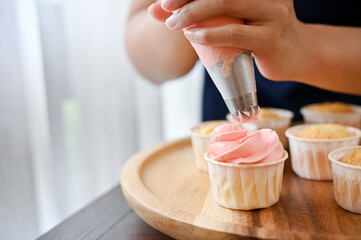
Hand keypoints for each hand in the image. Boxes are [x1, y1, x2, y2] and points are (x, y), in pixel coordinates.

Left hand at [153, 0, 310, 81]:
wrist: (298, 54)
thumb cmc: (260, 32)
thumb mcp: (234, 16)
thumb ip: (204, 11)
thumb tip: (159, 9)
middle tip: (164, 6)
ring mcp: (273, 12)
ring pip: (225, 4)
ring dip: (192, 13)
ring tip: (172, 22)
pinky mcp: (271, 38)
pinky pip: (234, 33)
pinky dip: (209, 34)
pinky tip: (192, 35)